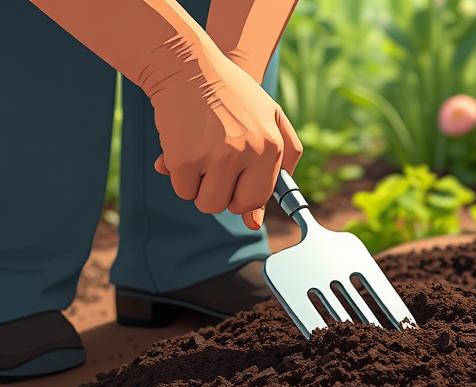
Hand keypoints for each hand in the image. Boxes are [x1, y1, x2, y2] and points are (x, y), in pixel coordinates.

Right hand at [150, 44, 301, 229]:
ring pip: (207, 203)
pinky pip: (184, 190)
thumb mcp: (271, 116)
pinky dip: (180, 177)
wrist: (186, 65)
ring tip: (200, 157)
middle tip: (214, 167)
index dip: (243, 196)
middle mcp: (248, 153)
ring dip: (200, 188)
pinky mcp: (186, 159)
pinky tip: (182, 150)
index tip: (233, 183)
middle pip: (233, 206)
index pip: (259, 197)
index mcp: (271, 145)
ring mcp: (217, 157)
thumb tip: (257, 218)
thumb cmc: (231, 93)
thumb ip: (282, 161)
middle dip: (222, 195)